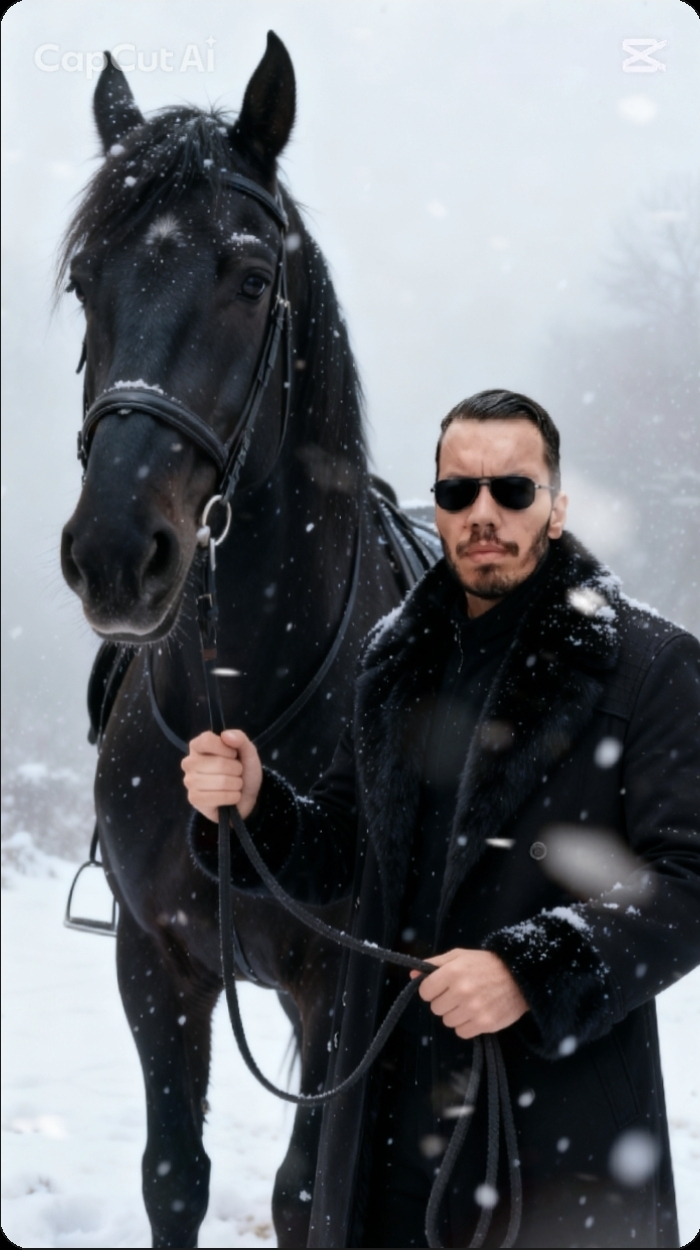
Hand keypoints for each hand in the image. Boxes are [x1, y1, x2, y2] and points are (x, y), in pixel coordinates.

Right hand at [181, 729, 262, 822]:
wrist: (247, 795)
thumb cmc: (243, 770)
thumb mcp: (247, 751)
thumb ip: (240, 738)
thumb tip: (225, 735)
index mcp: (198, 746)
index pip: (207, 741)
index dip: (226, 749)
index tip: (233, 755)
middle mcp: (189, 762)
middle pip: (219, 763)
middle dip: (236, 769)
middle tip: (237, 773)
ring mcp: (189, 781)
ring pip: (221, 782)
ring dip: (236, 784)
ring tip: (235, 784)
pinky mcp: (194, 799)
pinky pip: (217, 797)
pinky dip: (231, 797)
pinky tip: (231, 796)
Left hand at [410, 948, 527, 1038]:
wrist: (520, 976)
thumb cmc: (486, 964)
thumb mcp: (459, 956)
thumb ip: (434, 964)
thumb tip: (412, 974)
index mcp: (453, 972)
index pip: (425, 991)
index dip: (432, 989)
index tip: (442, 986)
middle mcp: (461, 991)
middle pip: (435, 1008)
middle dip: (444, 1001)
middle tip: (458, 993)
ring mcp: (474, 1009)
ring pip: (447, 1021)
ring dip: (455, 1014)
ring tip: (469, 1003)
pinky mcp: (485, 1024)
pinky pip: (462, 1032)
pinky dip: (466, 1025)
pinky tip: (476, 1013)